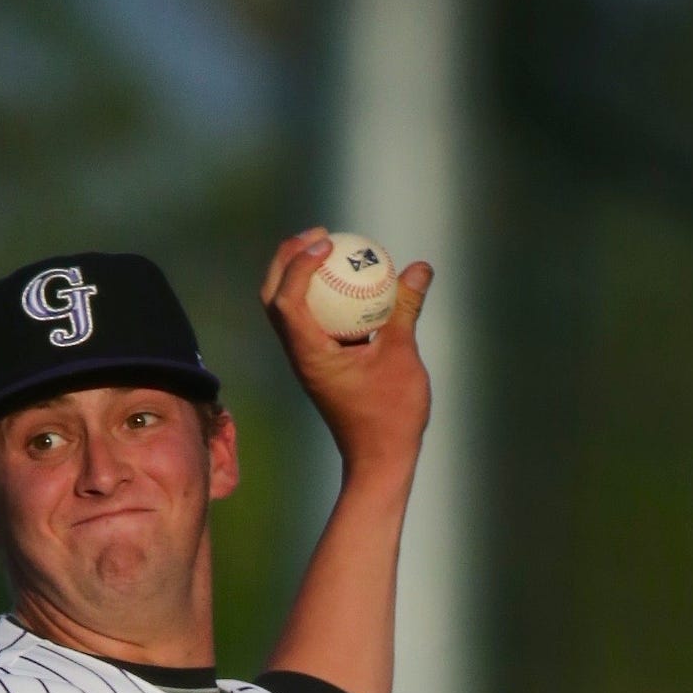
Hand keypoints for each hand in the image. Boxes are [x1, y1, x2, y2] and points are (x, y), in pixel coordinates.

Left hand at [261, 229, 432, 479]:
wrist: (379, 459)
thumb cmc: (390, 414)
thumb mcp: (403, 356)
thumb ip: (406, 308)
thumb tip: (419, 267)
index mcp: (310, 355)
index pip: (286, 299)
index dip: (300, 263)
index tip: (329, 241)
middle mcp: (300, 355)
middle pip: (274, 297)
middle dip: (288, 259)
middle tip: (319, 233)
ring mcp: (307, 359)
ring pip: (287, 308)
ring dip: (299, 273)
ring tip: (329, 246)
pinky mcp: (321, 363)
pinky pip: (312, 319)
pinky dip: (322, 293)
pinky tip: (350, 280)